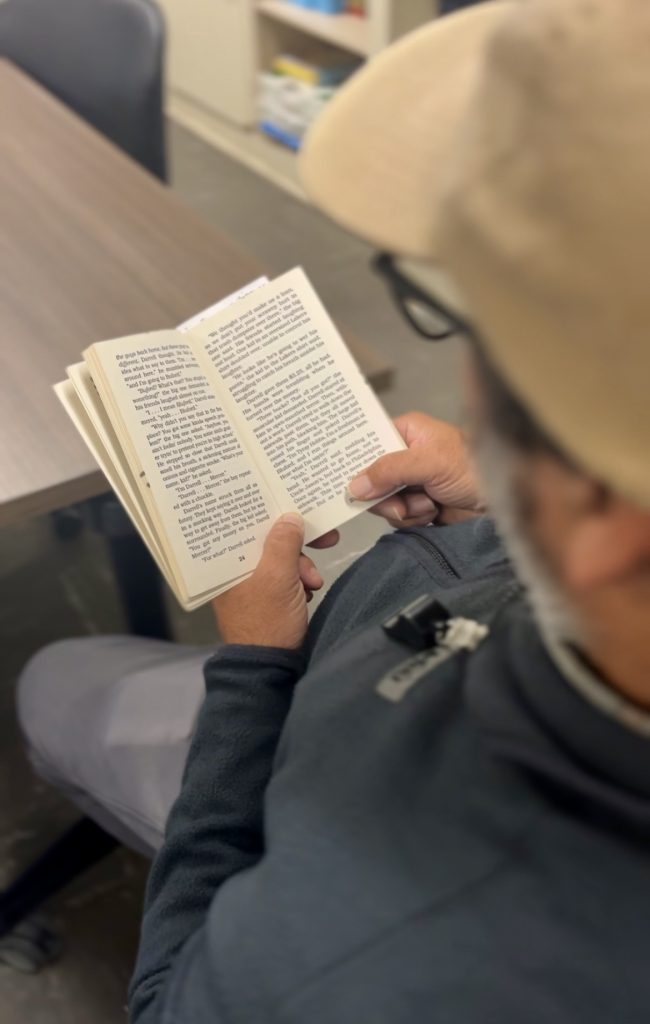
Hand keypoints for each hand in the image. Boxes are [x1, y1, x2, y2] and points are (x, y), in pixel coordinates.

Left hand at [212, 514, 337, 648]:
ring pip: (281, 559)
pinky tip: (308, 592)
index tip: (300, 509)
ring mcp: (251, 584)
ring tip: (312, 583)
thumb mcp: (277, 577)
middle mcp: (235, 569)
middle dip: (298, 547)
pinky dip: (300, 582)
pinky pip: (285, 577)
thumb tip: (289, 517)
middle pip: (269, 541)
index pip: (247, 525)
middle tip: (327, 541)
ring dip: (302, 568)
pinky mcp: (266, 597)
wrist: (271, 666)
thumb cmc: (267, 619)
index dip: (275, 514)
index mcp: (226, 561)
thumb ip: (284, 543)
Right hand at [348, 412, 484, 528]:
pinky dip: (413, 519)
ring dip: (403, 509)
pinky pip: (397, 517)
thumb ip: (390, 470)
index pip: (368, 442)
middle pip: (371, 477)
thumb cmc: (473, 469)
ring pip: (382, 501)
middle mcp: (405, 455)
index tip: (344, 477)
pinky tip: (432, 514)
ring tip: (428, 504)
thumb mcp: (430, 462)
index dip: (356, 460)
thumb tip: (356, 485)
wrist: (501, 503)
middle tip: (400, 499)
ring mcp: (410, 482)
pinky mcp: (417, 506)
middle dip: (385, 494)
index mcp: (406, 432)